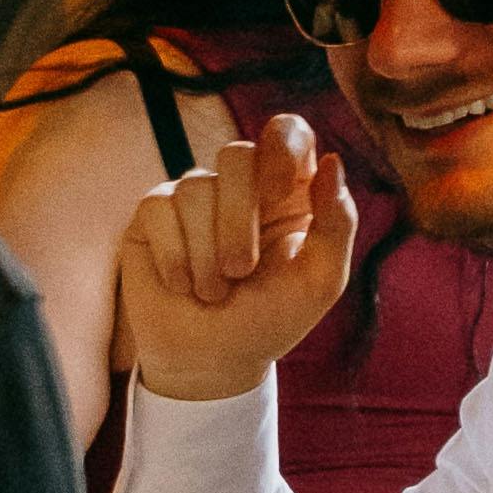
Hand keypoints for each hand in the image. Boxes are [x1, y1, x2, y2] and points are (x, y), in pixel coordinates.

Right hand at [119, 110, 357, 408]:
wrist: (212, 361)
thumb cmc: (270, 318)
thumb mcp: (319, 281)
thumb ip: (337, 222)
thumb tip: (332, 161)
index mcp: (289, 189)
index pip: (286, 131)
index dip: (281, 150)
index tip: (278, 193)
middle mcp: (242, 183)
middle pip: (236, 155)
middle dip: (238, 220)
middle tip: (241, 272)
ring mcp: (195, 194)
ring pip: (195, 188)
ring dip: (206, 255)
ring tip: (213, 292)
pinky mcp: (154, 214)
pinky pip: (159, 209)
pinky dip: (175, 257)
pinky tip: (182, 285)